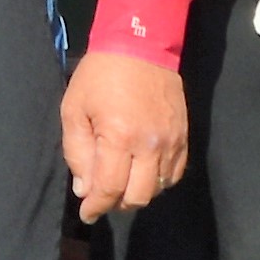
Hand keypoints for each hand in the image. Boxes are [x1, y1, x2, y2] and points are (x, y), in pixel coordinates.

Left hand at [61, 50, 188, 222]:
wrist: (141, 45)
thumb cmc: (100, 76)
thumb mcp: (74, 110)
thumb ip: (78, 152)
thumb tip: (85, 189)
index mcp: (119, 137)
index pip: (110, 189)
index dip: (96, 207)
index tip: (87, 214)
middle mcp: (150, 144)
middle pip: (137, 196)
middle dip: (116, 203)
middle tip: (102, 196)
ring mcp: (172, 142)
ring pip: (157, 189)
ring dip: (137, 193)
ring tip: (121, 182)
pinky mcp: (185, 137)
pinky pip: (174, 174)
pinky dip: (157, 182)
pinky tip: (142, 172)